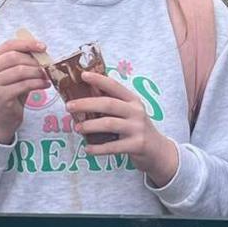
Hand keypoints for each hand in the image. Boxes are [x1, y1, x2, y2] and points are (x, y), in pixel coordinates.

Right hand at [0, 38, 48, 144]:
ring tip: (47, 75)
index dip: (27, 43)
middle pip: (14, 57)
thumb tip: (41, 50)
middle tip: (47, 65)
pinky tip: (45, 85)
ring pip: (20, 70)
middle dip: (34, 60)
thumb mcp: (13, 74)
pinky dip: (38, 83)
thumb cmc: (9, 93)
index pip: (8, 45)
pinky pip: (24, 85)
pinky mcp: (0, 96)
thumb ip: (22, 61)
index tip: (43, 47)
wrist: (0, 119)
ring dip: (38, 72)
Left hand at [66, 72, 178, 186]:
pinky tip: (87, 149)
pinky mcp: (137, 145)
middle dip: (86, 104)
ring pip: (109, 124)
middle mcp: (136, 111)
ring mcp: (137, 128)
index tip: (83, 75)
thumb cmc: (136, 128)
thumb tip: (84, 96)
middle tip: (69, 106)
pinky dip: (98, 148)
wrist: (158, 151)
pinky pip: (113, 146)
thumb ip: (113, 105)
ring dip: (90, 126)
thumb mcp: (130, 113)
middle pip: (108, 104)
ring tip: (77, 127)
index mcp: (133, 100)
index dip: (99, 80)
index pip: (115, 86)